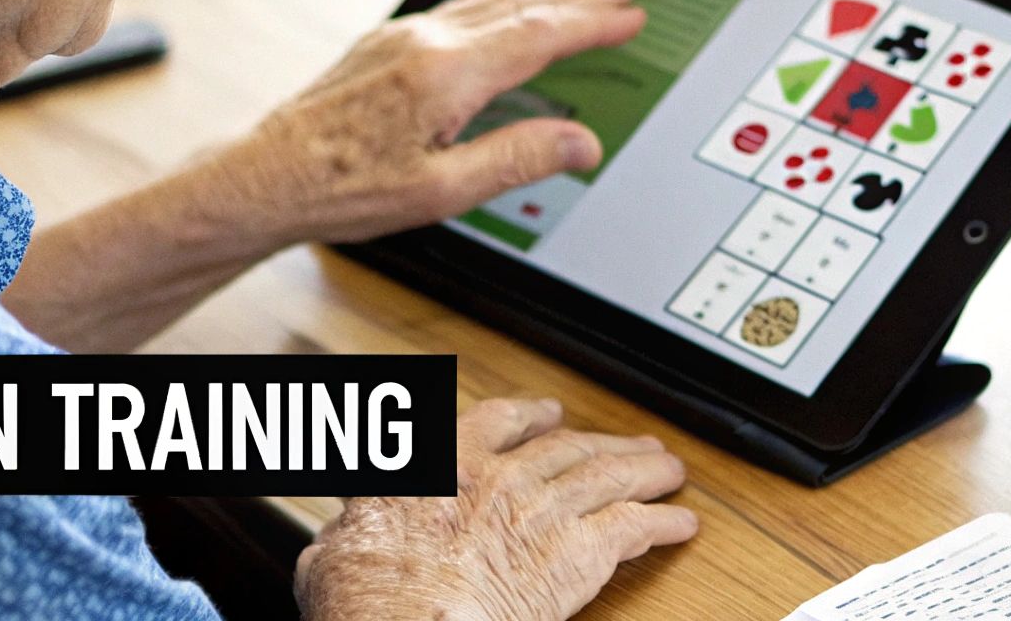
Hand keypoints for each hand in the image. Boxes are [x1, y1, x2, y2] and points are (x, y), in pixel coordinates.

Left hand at [221, 0, 644, 245]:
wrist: (265, 177)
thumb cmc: (345, 189)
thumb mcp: (442, 191)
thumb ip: (517, 160)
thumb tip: (581, 143)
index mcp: (446, 74)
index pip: (539, 37)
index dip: (591, 24)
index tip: (629, 14)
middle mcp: (424, 42)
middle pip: (517, 8)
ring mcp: (400, 37)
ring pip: (486, 4)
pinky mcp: (382, 43)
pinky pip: (457, 11)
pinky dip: (499, 6)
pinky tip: (504, 12)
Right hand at [294, 398, 697, 620]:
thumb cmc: (368, 597)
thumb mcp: (331, 552)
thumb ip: (346, 534)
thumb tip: (333, 545)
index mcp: (443, 462)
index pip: (495, 421)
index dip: (529, 416)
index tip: (546, 414)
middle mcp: (501, 475)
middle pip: (566, 446)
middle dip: (601, 442)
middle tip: (627, 441)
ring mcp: (546, 509)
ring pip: (610, 474)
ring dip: (644, 469)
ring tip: (668, 469)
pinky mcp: (580, 554)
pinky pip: (635, 526)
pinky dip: (663, 522)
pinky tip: (680, 524)